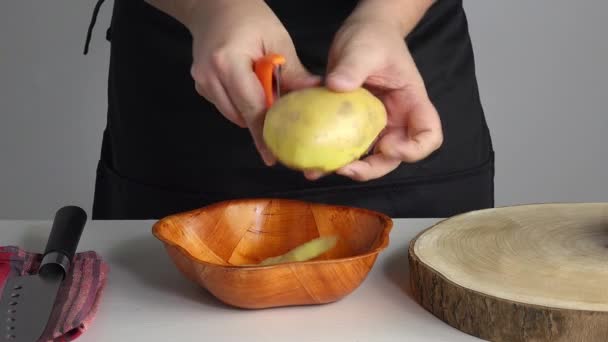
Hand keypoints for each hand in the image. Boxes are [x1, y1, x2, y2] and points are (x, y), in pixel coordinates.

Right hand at [186, 0, 319, 165]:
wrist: (214, 6)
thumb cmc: (248, 17)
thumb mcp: (277, 39)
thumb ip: (293, 71)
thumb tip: (315, 94)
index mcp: (228, 62)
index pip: (251, 107)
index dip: (264, 133)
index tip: (273, 155)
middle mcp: (210, 76)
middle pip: (241, 115)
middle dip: (264, 122)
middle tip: (285, 128)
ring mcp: (202, 82)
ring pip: (234, 114)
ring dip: (253, 112)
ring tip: (269, 96)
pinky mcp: (201, 86)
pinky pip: (227, 106)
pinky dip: (242, 104)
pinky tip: (252, 89)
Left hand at [306, 16, 442, 180]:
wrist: (362, 33)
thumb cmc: (373, 38)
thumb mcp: (364, 48)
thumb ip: (353, 66)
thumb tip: (336, 85)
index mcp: (412, 102)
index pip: (428, 136)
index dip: (414, 150)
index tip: (388, 146)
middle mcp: (397, 120)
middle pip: (395, 157)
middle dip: (371, 168)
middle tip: (345, 169)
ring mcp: (376, 125)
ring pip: (369, 158)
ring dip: (348, 168)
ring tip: (320, 169)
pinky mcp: (354, 126)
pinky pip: (347, 147)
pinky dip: (332, 156)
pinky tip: (312, 160)